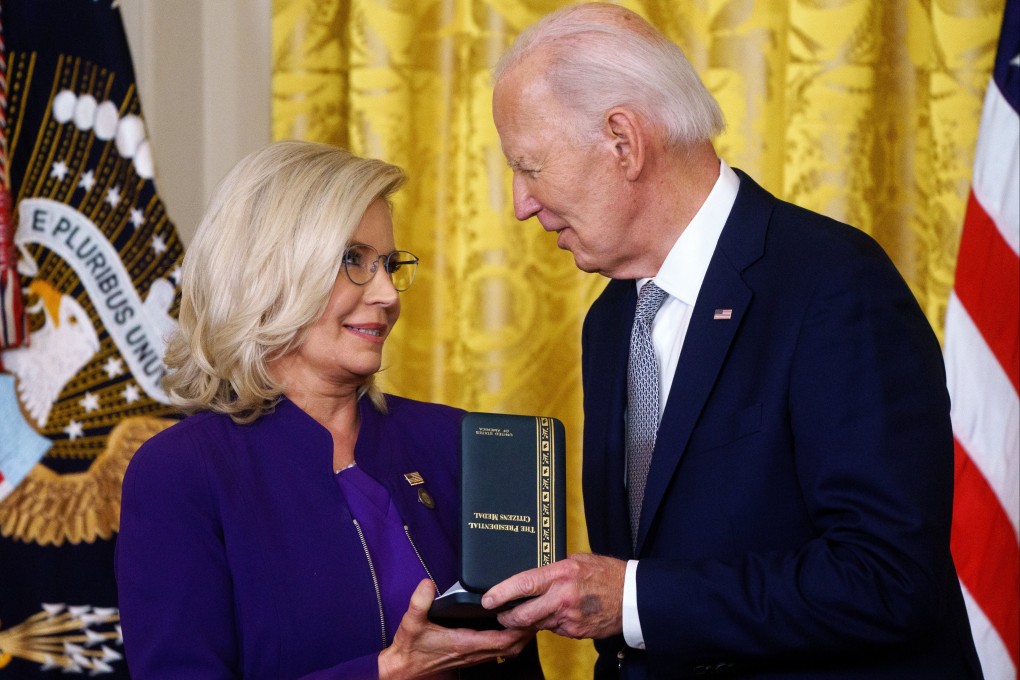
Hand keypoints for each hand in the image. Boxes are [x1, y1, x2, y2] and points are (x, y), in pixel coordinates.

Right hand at [378, 579, 534, 679]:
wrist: (405, 668)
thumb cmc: (410, 647)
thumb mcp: (411, 622)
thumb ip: (419, 602)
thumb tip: (428, 584)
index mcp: (464, 643)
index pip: (501, 640)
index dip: (518, 629)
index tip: (528, 614)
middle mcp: (473, 651)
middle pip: (511, 646)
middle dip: (527, 632)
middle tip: (537, 612)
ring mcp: (474, 655)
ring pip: (507, 650)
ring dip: (520, 637)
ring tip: (529, 617)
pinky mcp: (471, 655)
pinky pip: (498, 650)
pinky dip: (509, 640)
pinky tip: (510, 626)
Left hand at [482, 553, 626, 638]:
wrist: (632, 596)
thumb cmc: (606, 574)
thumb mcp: (577, 560)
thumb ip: (553, 569)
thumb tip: (532, 576)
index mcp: (562, 573)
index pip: (524, 583)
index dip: (501, 593)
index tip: (487, 598)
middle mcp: (562, 597)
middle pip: (523, 614)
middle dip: (507, 617)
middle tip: (500, 614)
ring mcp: (569, 618)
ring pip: (537, 623)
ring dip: (531, 619)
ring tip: (532, 609)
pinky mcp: (575, 632)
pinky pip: (554, 629)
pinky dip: (551, 623)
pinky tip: (559, 613)